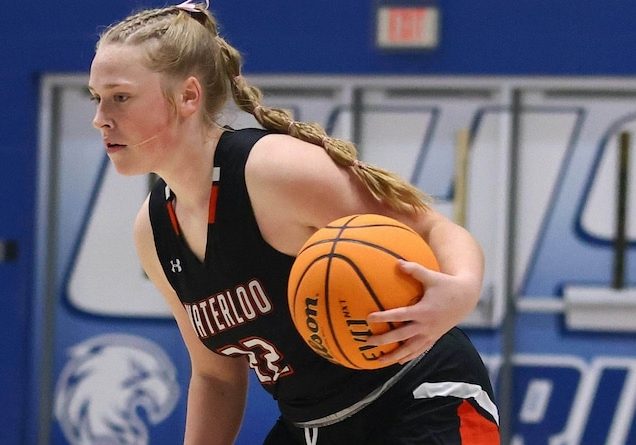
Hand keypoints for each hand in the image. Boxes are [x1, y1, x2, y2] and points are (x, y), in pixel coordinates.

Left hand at [365, 259, 480, 364]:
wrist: (466, 299)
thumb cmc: (446, 285)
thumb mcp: (432, 276)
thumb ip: (414, 270)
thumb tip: (397, 262)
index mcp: (423, 311)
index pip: (400, 316)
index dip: (384, 317)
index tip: (369, 318)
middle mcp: (426, 326)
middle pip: (401, 336)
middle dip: (384, 340)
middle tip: (367, 342)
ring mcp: (430, 334)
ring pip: (410, 349)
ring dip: (394, 356)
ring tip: (378, 361)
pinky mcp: (433, 338)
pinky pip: (419, 351)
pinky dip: (408, 357)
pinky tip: (397, 362)